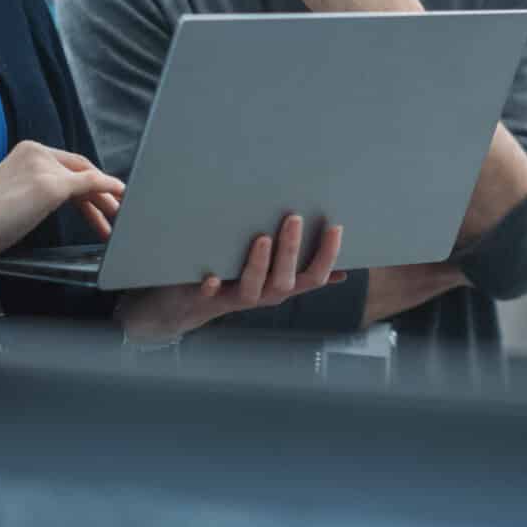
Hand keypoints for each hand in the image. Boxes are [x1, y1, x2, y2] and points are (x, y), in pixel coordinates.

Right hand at [0, 140, 125, 260]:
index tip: (94, 202)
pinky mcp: (52, 185)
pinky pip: (91, 184)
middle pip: (80, 169)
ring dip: (105, 199)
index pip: (65, 165)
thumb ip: (34, 192)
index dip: (85, 184)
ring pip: (88, 178)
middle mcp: (37, 152)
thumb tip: (49, 205)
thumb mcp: (12, 197)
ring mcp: (45, 166)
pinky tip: (119, 198)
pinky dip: (109, 190)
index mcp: (26, 152)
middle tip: (113, 211)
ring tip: (114, 220)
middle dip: (100, 192)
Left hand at [113, 214, 346, 343]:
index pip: (313, 277)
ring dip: (259, 264)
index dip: (328, 256)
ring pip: (253, 288)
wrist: (185, 308)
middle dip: (291, 249)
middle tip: (293, 218)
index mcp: (281, 287)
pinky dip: (212, 287)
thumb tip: (341, 274)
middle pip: (285, 281)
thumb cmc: (233, 284)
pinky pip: (210, 297)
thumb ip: (299, 272)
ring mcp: (235, 299)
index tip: (335, 227)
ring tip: (261, 238)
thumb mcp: (270, 278)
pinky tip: (212, 277)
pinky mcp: (206, 300)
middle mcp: (263, 296)